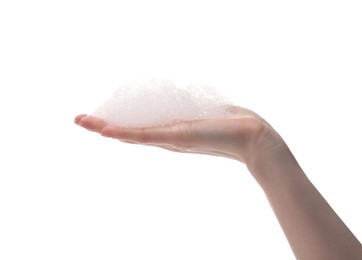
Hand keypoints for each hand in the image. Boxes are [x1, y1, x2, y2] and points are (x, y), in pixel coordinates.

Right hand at [74, 106, 280, 163]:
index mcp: (172, 131)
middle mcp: (167, 137)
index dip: (118, 123)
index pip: (139, 127)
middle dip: (104, 126)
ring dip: (106, 128)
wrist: (252, 138)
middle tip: (79, 119)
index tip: (101, 118)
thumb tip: (195, 104)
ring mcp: (171, 138)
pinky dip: (126, 134)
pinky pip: (147, 136)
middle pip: (129, 132)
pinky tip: (107, 130)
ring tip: (82, 122)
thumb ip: (197, 111)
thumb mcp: (208, 114)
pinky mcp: (178, 137)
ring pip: (132, 134)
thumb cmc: (232, 125)